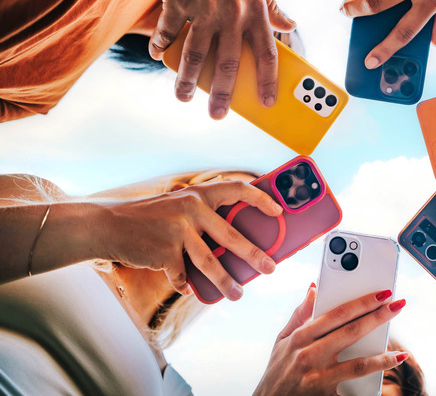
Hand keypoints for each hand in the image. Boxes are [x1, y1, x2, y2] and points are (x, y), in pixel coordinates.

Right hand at [98, 180, 281, 299]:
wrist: (108, 226)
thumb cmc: (149, 217)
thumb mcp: (177, 206)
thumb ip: (202, 216)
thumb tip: (235, 242)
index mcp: (198, 194)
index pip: (237, 189)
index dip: (260, 199)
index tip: (278, 211)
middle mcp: (191, 209)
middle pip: (231, 236)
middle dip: (253, 254)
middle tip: (270, 267)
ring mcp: (178, 231)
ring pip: (210, 263)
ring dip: (226, 282)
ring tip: (238, 294)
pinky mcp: (164, 252)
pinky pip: (182, 276)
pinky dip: (186, 284)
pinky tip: (189, 289)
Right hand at [149, 0, 295, 118]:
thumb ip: (272, 6)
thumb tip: (290, 24)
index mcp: (254, 11)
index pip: (267, 54)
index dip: (268, 81)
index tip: (269, 102)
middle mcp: (231, 14)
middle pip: (229, 63)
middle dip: (223, 94)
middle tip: (218, 115)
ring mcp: (203, 9)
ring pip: (196, 54)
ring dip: (188, 80)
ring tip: (183, 97)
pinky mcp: (177, 0)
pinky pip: (168, 30)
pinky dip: (161, 45)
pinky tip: (158, 56)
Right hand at [254, 285, 407, 394]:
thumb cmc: (278, 371)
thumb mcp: (282, 341)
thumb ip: (300, 314)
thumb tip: (314, 288)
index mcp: (300, 338)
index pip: (337, 314)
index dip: (362, 302)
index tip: (382, 293)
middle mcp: (309, 356)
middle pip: (351, 333)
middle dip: (378, 317)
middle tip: (398, 306)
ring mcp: (318, 379)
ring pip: (358, 365)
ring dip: (383, 357)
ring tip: (400, 353)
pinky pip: (355, 389)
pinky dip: (373, 383)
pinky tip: (388, 375)